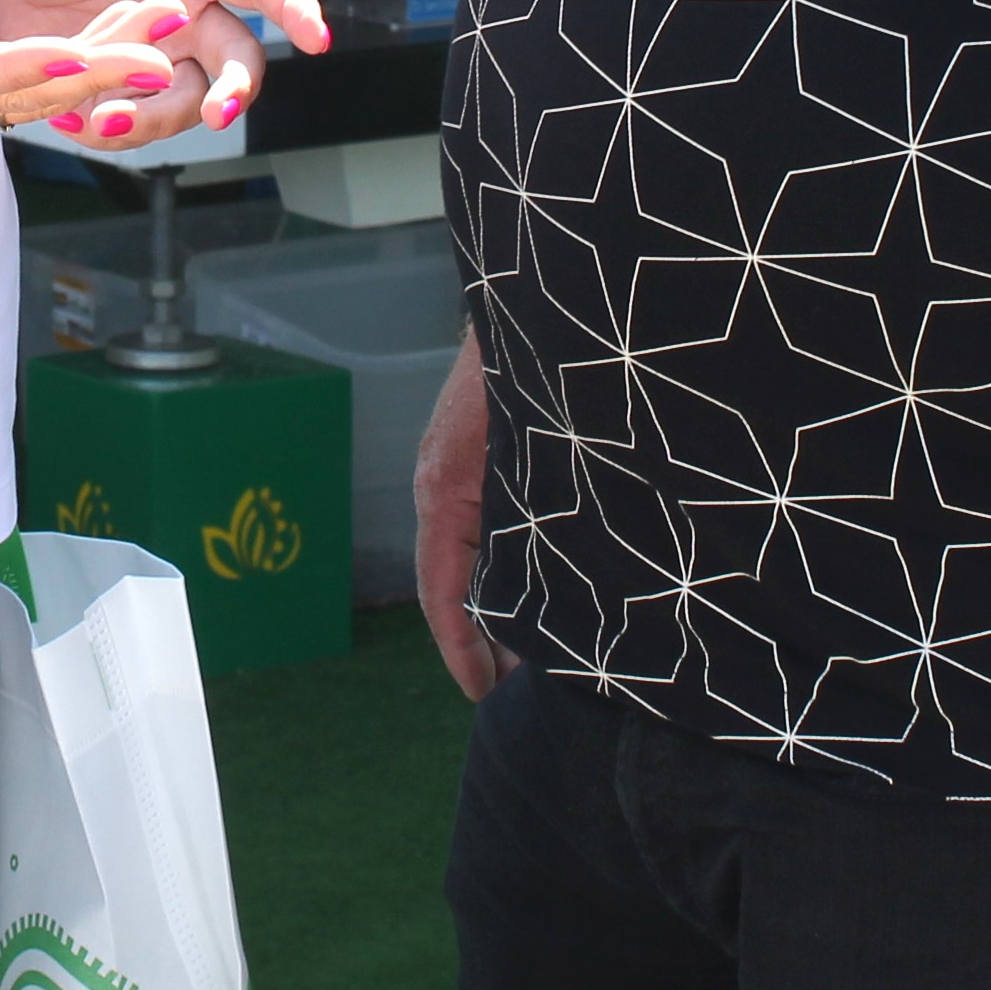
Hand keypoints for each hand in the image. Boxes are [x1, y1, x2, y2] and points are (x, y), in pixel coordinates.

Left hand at [0, 0, 330, 147]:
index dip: (294, 7)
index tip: (317, 38)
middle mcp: (185, 16)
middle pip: (238, 59)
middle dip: (235, 90)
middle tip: (214, 114)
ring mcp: (156, 60)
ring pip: (189, 103)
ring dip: (156, 120)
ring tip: (100, 120)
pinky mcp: (121, 95)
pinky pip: (138, 125)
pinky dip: (114, 132)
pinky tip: (72, 121)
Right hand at [0, 0, 148, 228]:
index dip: (49, 62)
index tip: (109, 53)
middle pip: (32, 88)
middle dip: (108, 62)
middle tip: (174, 30)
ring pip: (32, 94)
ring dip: (100, 65)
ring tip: (163, 26)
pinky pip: (12, 94)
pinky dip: (66, 75)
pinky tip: (107, 51)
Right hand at [415, 329, 510, 698]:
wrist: (549, 293)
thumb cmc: (545, 370)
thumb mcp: (538, 458)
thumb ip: (524, 525)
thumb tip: (538, 605)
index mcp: (444, 490)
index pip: (442, 592)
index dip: (462, 651)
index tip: (482, 695)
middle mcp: (443, 483)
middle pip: (455, 581)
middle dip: (485, 639)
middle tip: (517, 693)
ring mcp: (462, 467)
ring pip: (473, 552)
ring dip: (501, 602)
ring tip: (538, 655)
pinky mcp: (486, 454)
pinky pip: (488, 524)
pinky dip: (508, 564)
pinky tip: (547, 582)